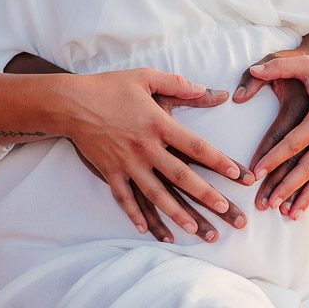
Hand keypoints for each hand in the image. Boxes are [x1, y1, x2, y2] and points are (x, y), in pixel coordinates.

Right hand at [61, 67, 251, 238]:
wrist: (72, 102)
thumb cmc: (110, 86)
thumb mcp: (145, 76)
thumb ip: (177, 84)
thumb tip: (208, 90)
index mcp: (158, 123)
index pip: (194, 145)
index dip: (217, 160)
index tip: (236, 174)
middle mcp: (145, 147)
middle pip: (181, 176)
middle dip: (206, 196)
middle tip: (228, 212)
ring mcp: (127, 163)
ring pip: (156, 194)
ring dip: (177, 214)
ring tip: (195, 230)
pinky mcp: (109, 172)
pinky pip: (124, 199)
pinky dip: (136, 215)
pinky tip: (147, 230)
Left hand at [233, 48, 308, 211]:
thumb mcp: (306, 64)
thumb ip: (278, 67)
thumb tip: (253, 70)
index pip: (293, 142)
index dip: (273, 158)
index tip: (256, 173)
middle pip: (308, 167)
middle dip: (287, 187)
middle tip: (268, 204)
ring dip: (306, 196)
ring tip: (289, 215)